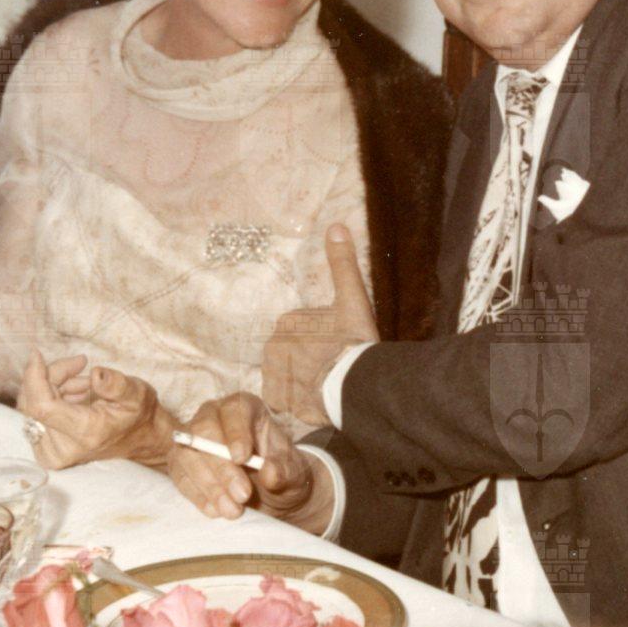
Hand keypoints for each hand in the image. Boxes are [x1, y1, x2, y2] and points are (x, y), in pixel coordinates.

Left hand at [17, 352, 173, 470]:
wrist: (140, 440)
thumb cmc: (137, 415)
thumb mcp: (137, 393)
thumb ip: (117, 384)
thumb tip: (96, 374)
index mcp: (85, 433)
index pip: (42, 406)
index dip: (34, 378)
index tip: (37, 354)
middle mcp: (63, 448)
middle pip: (36, 401)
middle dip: (51, 376)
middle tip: (79, 364)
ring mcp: (52, 453)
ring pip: (32, 406)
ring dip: (53, 386)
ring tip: (85, 384)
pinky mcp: (45, 451)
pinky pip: (34, 415)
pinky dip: (50, 398)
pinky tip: (74, 396)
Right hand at [168, 392, 333, 529]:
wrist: (269, 490)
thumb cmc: (281, 470)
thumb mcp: (293, 471)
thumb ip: (284, 470)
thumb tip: (270, 473)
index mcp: (244, 407)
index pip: (234, 410)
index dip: (235, 432)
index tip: (242, 458)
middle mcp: (213, 416)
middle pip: (205, 432)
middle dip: (222, 466)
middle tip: (243, 495)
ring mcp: (192, 439)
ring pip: (188, 456)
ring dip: (209, 486)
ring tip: (232, 510)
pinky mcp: (181, 463)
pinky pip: (181, 477)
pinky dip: (198, 496)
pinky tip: (216, 510)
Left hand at [262, 226, 376, 427]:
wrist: (354, 386)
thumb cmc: (353, 342)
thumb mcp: (353, 298)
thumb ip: (342, 263)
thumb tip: (335, 225)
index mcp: (288, 321)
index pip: (303, 329)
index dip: (324, 338)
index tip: (339, 346)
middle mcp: (273, 347)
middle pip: (294, 352)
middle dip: (311, 359)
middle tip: (336, 367)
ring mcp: (274, 375)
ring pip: (288, 375)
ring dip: (304, 380)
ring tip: (329, 385)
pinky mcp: (280, 401)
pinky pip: (285, 399)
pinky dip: (297, 401)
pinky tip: (316, 400)